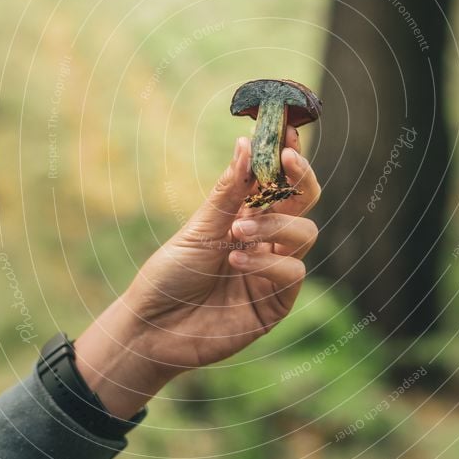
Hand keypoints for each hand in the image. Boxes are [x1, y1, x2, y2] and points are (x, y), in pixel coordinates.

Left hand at [75, 127, 320, 418]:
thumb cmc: (170, 274)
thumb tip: (246, 142)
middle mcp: (266, 238)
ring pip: (306, 232)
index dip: (288, 154)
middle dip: (300, 178)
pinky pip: (294, 271)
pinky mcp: (277, 302)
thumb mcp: (198, 227)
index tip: (288, 130)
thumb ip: (228, 191)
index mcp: (246, 214)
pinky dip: (270, 260)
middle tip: (285, 161)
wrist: (152, 328)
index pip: (278, 179)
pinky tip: (238, 261)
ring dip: (276, 223)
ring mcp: (274, 269)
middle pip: (304, 200)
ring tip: (238, 230)